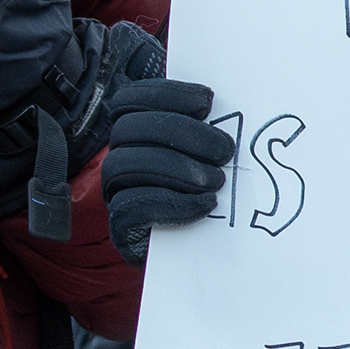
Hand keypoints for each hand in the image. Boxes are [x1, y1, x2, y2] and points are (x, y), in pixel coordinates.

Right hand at [96, 72, 236, 260]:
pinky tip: (206, 203)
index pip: (129, 99)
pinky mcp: (123, 230)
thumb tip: (233, 95)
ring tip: (217, 180)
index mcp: (136, 132)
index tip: (208, 102)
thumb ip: (211, 124)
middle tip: (224, 151)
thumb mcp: (214, 153)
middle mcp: (120, 159)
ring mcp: (116, 194)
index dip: (166, 94)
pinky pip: (129, 208)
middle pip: (128, 129)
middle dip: (180, 132)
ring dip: (175, 167)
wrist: (210, 254)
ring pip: (122, 164)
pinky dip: (171, 202)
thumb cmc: (216, 193)